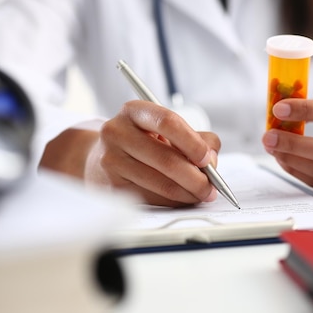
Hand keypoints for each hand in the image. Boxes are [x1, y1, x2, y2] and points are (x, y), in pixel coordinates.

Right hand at [85, 100, 220, 206]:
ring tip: (202, 194)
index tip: (208, 159)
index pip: (167, 122)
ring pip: (160, 183)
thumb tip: (212, 161)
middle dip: (196, 177)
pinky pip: (151, 198)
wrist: (100, 158)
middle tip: (212, 187)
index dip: (192, 143)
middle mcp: (117, 132)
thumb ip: (197, 139)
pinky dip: (174, 201)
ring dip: (188, 193)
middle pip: (166, 158)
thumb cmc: (143, 141)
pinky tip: (183, 198)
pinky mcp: (111, 186)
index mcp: (134, 111)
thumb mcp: (166, 130)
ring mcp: (111, 160)